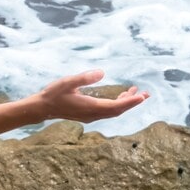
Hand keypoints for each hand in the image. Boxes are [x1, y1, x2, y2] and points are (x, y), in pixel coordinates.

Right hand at [30, 70, 146, 122]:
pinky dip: (117, 104)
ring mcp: (91, 116)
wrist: (43, 108)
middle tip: (146, 94)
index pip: (115, 106)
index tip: (142, 97)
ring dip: (125, 103)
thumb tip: (102, 72)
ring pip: (113, 111)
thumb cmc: (54, 94)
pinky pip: (108, 111)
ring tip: (136, 93)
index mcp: (91, 107)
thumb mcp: (68, 82)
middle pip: (118, 110)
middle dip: (132, 102)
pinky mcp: (89, 114)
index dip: (130, 102)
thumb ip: (85, 77)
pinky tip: (120, 96)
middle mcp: (93, 114)